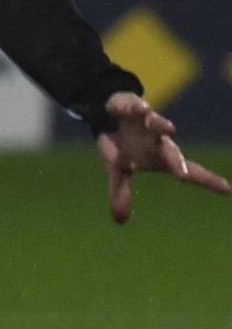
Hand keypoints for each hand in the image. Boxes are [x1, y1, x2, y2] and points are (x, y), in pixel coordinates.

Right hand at [95, 92, 228, 222]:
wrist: (109, 116)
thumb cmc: (122, 144)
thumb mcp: (117, 169)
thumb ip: (120, 191)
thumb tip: (120, 222)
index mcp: (161, 157)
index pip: (189, 171)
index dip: (207, 181)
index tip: (228, 190)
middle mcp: (159, 140)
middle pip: (171, 151)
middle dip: (177, 162)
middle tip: (183, 175)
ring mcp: (147, 123)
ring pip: (157, 124)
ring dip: (160, 125)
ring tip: (168, 128)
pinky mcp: (132, 107)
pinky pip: (136, 107)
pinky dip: (139, 108)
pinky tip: (143, 110)